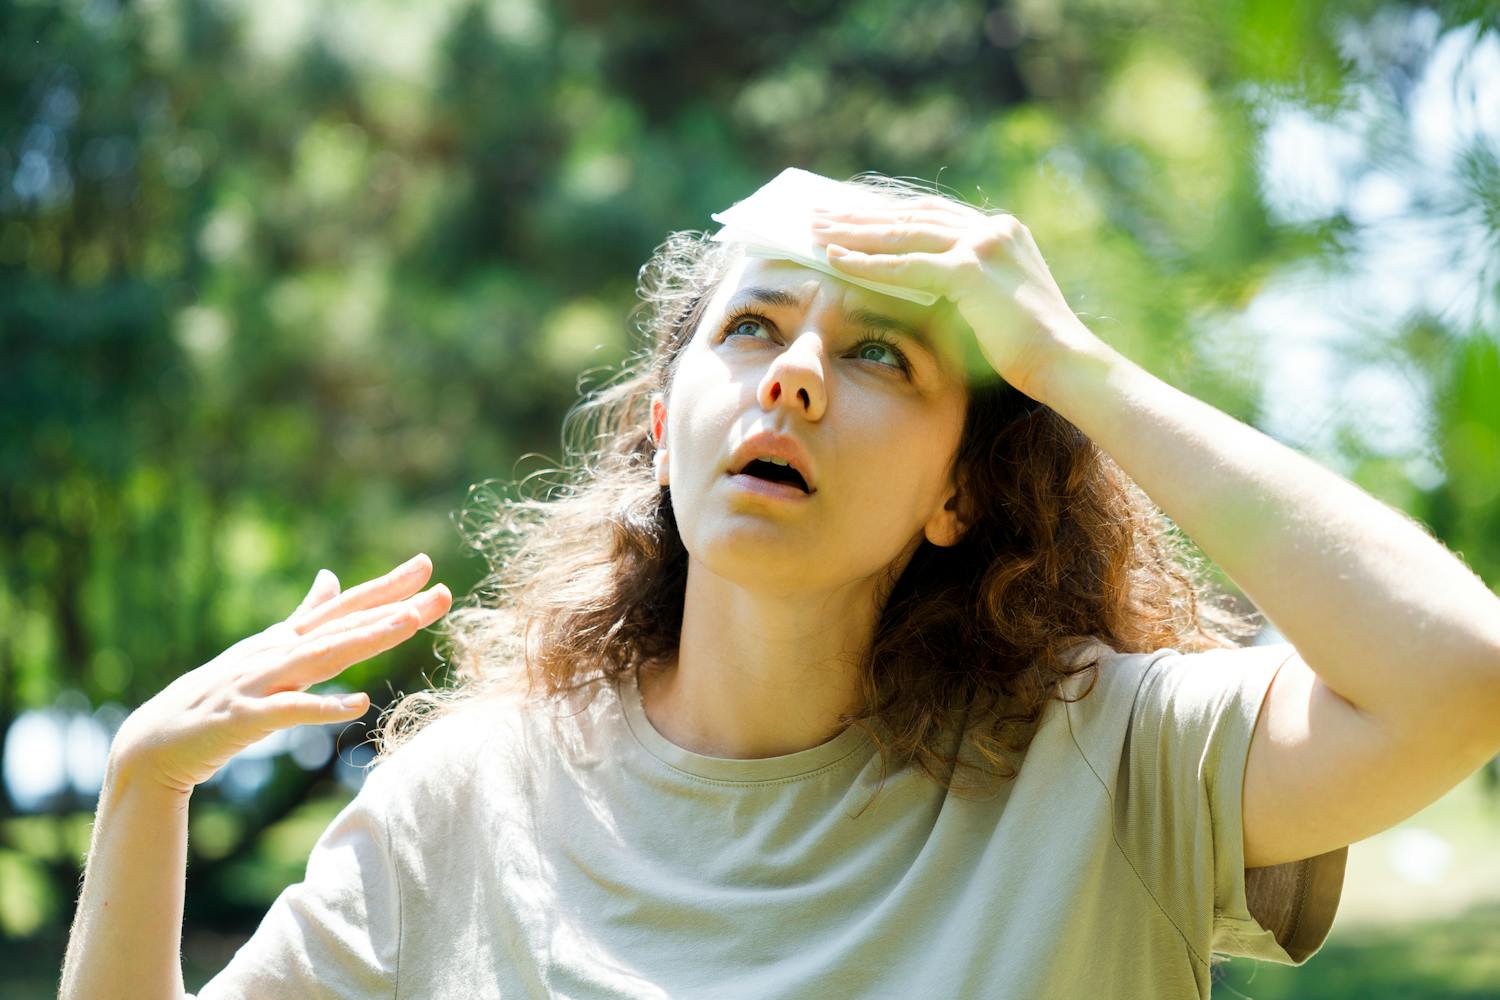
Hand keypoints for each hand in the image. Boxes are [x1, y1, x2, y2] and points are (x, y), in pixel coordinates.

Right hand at [110, 554, 452, 795]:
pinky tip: (357, 704)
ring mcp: (260, 682)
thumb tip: (331, 577)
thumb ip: (303, 615)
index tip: (428, 564)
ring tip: (409, 624)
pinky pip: (290, 711)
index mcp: (287, 638)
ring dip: (367, 639)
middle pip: (345, 626)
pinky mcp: (245, 718)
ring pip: (323, 657)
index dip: (386, 587)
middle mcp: (277, 652)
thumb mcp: (267, 649)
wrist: (156, 741)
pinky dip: (323, 707)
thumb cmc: (221, 694)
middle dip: (394, 608)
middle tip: (440, 591)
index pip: (346, 606)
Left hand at [809, 199, 1102, 401]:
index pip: (932, 214)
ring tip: (816, 231)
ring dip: (855, 232)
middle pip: (912, 215)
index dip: (888, 213)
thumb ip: (965, 287)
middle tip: (820, 214)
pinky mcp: (972, 271)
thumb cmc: (1032, 349)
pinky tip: (835, 259)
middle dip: (862, 215)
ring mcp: (984, 245)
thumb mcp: (995, 305)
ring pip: (904, 234)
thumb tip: (919, 288)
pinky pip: (906, 265)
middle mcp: (993, 228)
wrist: (1065, 364)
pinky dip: (868, 263)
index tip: (851, 213)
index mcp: (1002, 231)